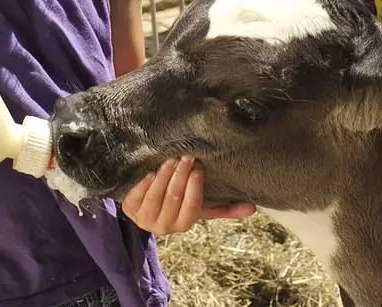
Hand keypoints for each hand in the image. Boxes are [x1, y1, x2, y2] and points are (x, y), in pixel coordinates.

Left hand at [121, 155, 256, 235]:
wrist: (144, 206)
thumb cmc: (177, 203)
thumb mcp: (200, 206)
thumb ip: (224, 208)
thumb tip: (252, 207)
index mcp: (183, 224)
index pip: (192, 206)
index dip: (195, 187)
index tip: (198, 167)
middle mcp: (164, 226)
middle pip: (173, 198)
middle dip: (180, 175)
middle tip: (185, 156)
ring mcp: (144, 220)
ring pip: (155, 196)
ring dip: (163, 175)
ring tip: (170, 159)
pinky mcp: (129, 210)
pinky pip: (136, 196)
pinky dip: (144, 182)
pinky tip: (150, 169)